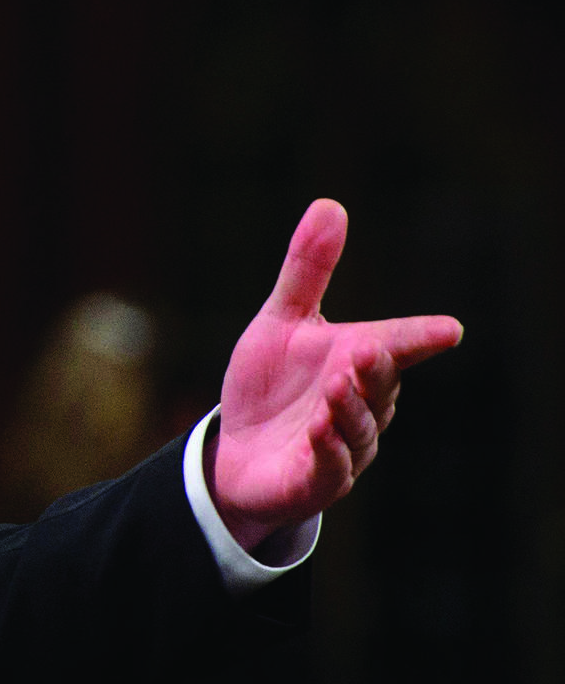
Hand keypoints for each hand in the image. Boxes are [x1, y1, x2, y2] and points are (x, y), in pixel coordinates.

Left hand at [210, 198, 461, 550]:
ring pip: (359, 429)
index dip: (421, 338)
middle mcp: (361, 406)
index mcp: (358, 364)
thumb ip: (307, 271)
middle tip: (369, 349)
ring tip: (339, 385)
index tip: (447, 328)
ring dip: (351, 408)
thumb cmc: (270, 386)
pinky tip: (318, 430)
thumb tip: (330, 204)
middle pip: (380, 387)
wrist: (235, 452)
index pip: (398, 347)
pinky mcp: (314, 480)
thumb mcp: (281, 322)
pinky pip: (329, 468)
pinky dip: (327, 449)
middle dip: (377, 370)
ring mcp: (342, 447)